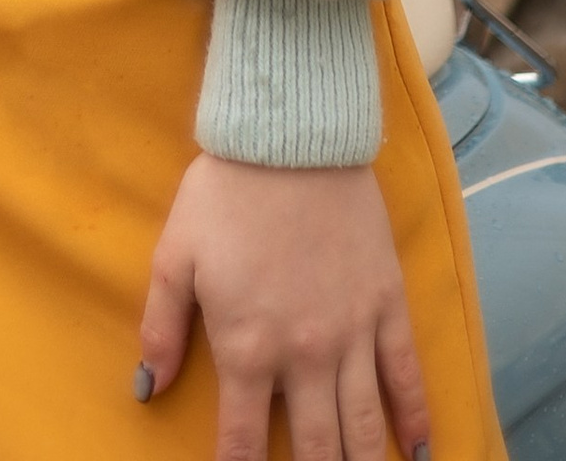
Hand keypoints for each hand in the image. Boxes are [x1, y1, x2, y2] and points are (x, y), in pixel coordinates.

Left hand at [138, 156, 428, 460]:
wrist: (289, 135)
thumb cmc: (224, 192)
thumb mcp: (174, 256)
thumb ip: (162, 329)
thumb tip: (147, 390)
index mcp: (246, 347)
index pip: (241, 441)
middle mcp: (304, 354)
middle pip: (316, 448)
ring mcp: (352, 332)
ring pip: (364, 426)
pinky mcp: (387, 304)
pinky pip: (406, 374)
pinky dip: (415, 418)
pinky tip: (419, 450)